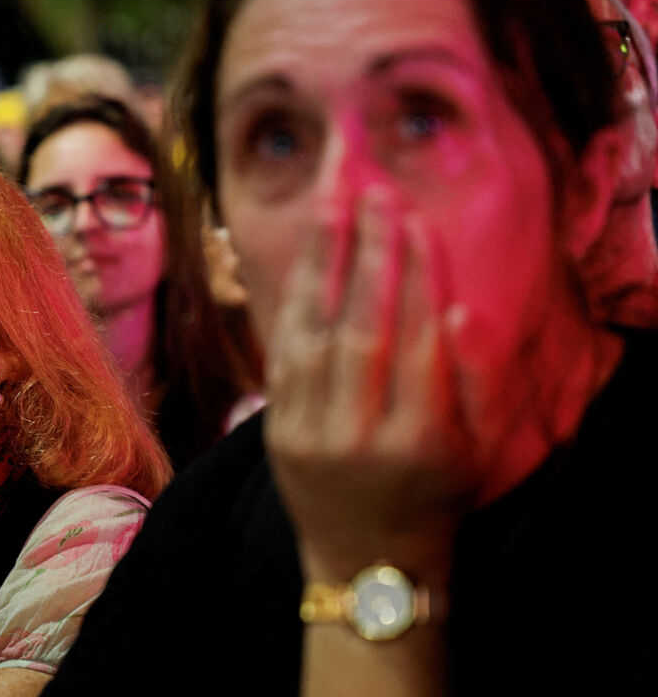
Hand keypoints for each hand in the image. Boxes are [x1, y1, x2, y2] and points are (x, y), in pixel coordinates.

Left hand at [264, 191, 474, 579]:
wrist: (366, 559)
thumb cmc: (434, 494)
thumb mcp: (476, 449)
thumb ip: (474, 381)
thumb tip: (462, 309)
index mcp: (420, 443)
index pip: (419, 341)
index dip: (417, 275)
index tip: (414, 219)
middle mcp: (360, 438)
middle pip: (363, 329)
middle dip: (368, 254)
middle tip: (371, 192)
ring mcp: (310, 437)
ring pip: (314, 336)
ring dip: (321, 265)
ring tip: (329, 205)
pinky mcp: (276, 432)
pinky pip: (282, 356)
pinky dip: (292, 304)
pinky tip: (302, 260)